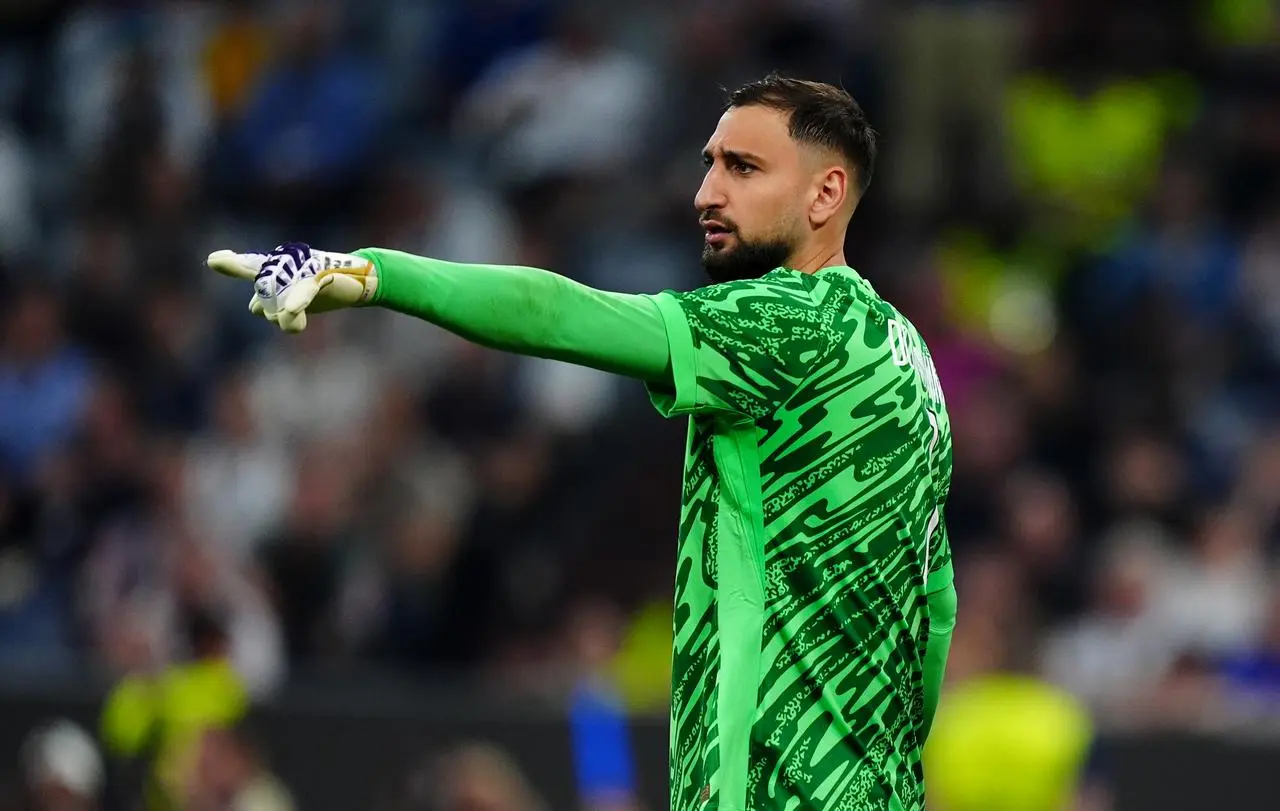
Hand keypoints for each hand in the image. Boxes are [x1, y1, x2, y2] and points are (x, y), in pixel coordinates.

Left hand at [207, 242, 378, 332]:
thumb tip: (254, 308)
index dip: (234, 265)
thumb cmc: (324, 289)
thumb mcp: (294, 298)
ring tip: (302, 317)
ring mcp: (302, 268)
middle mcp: (286, 265)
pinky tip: (290, 312)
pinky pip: (303, 292)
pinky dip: (297, 302)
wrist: (360, 280)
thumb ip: (271, 303)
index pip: (250, 268)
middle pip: (263, 298)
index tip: (215, 260)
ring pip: (279, 302)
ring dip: (287, 319)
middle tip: (293, 310)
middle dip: (273, 313)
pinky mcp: (320, 274)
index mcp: (278, 269)